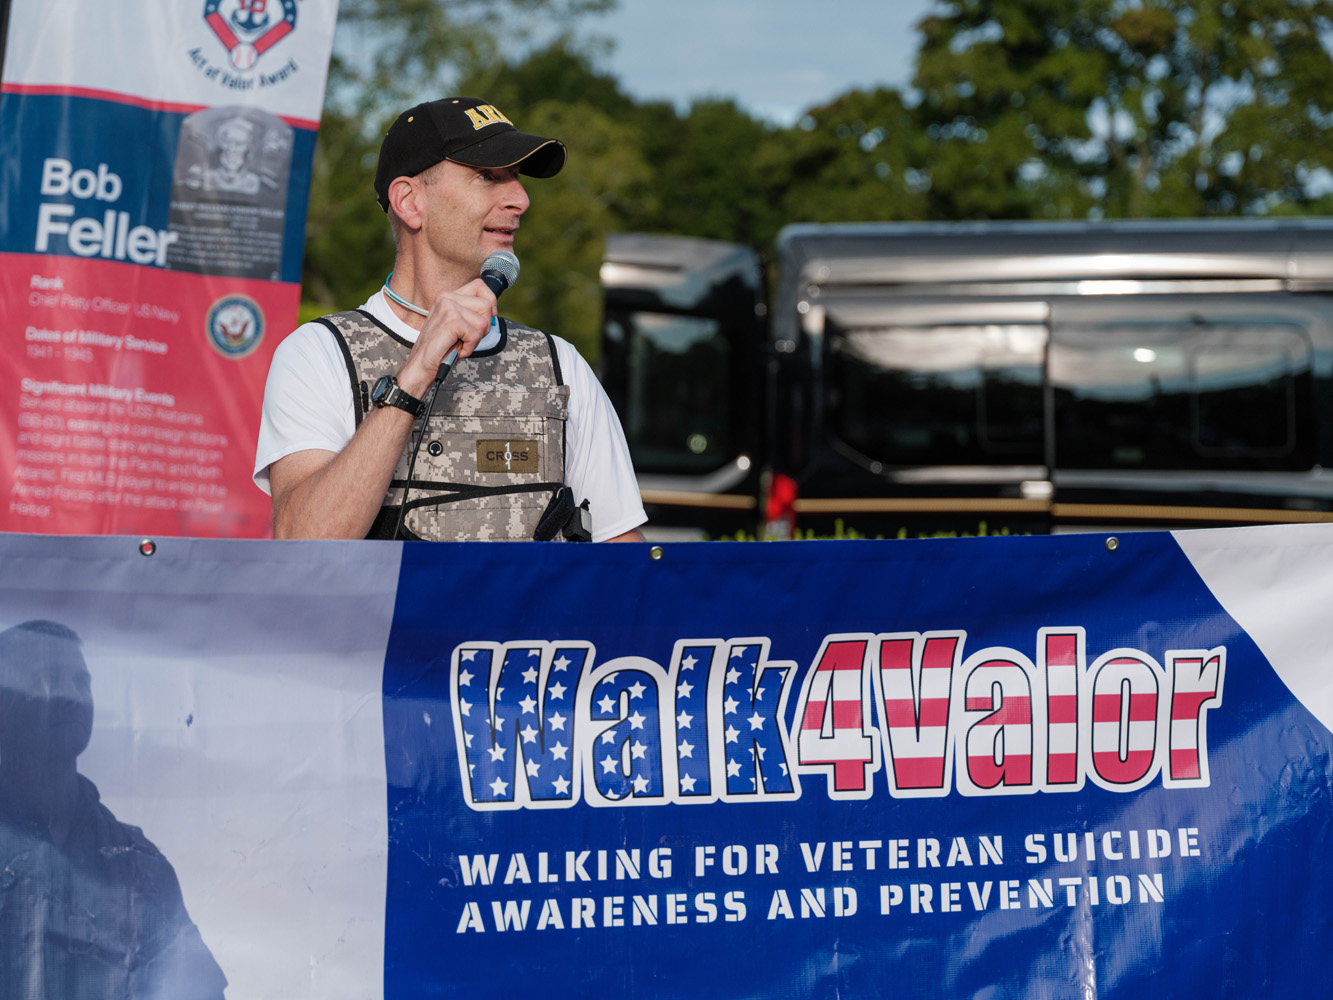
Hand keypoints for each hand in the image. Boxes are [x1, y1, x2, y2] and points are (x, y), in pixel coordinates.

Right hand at [398, 278, 495, 395]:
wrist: (421, 365)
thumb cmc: (441, 348)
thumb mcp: (458, 325)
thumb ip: (471, 312)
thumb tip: (492, 309)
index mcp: (447, 296)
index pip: (479, 285)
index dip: (490, 301)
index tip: (487, 318)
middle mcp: (446, 297)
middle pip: (486, 305)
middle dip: (484, 326)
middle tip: (466, 337)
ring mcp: (448, 307)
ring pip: (484, 321)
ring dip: (476, 338)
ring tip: (459, 343)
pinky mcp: (451, 321)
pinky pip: (476, 335)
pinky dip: (470, 347)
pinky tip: (457, 349)